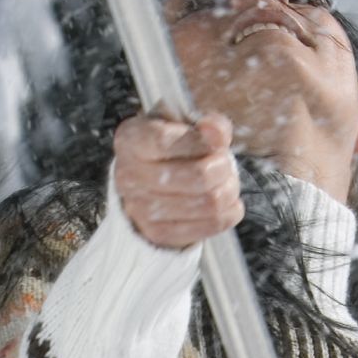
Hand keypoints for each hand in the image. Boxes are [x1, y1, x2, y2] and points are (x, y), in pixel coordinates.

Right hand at [113, 109, 240, 250]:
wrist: (150, 187)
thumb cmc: (170, 149)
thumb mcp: (187, 125)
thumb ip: (208, 124)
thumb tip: (217, 133)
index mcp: (130, 139)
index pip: (165, 140)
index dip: (199, 142)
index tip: (214, 142)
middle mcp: (128, 175)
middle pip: (197, 175)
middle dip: (223, 168)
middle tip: (225, 164)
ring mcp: (141, 208)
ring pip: (208, 202)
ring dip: (228, 191)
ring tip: (227, 183)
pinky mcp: (158, 233)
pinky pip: (210, 225)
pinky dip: (228, 213)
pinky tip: (226, 204)